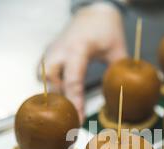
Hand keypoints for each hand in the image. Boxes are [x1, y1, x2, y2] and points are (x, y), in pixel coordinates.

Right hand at [41, 3, 126, 122]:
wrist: (93, 13)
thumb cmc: (106, 31)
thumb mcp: (118, 50)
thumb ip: (118, 73)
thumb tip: (121, 96)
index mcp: (79, 48)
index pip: (73, 80)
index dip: (75, 102)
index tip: (78, 119)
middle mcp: (61, 50)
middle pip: (52, 81)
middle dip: (61, 99)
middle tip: (72, 115)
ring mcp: (52, 51)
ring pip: (45, 79)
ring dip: (56, 93)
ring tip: (69, 104)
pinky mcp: (48, 54)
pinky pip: (43, 75)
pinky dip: (51, 85)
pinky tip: (62, 93)